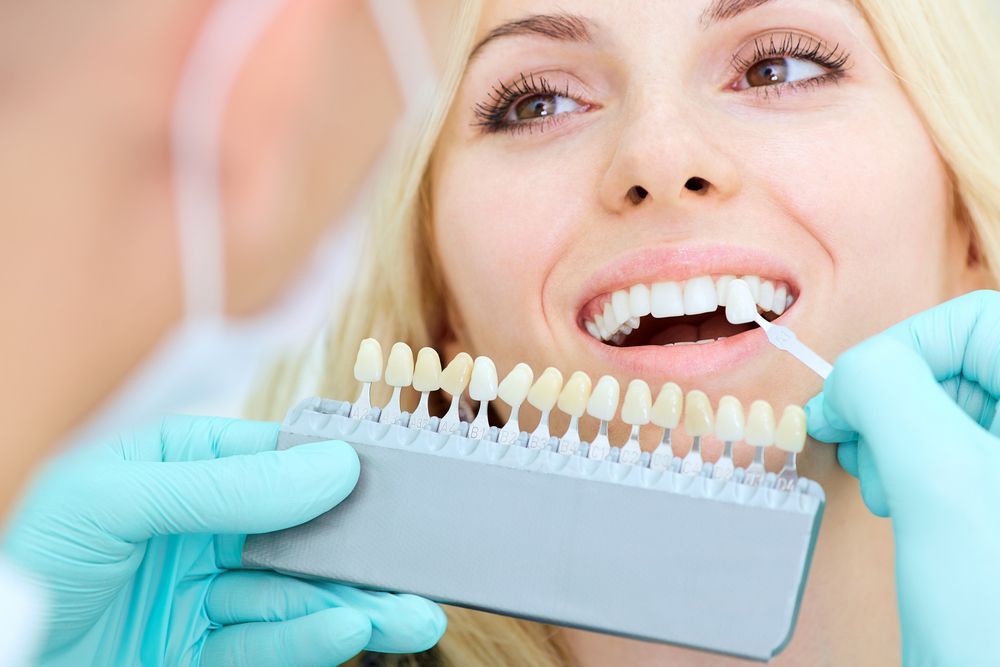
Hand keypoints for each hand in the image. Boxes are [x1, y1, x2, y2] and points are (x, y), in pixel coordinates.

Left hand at [1, 416, 444, 665]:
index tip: (389, 482)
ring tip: (411, 615)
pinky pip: (268, 642)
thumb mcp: (114, 503)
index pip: (273, 457)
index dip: (333, 468)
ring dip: (355, 603)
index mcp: (176, 470)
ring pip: (295, 593)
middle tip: (419, 564)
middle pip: (298, 532)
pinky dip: (312, 638)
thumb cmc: (32, 570)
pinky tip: (351, 630)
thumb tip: (329, 466)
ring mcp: (204, 593)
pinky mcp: (204, 652)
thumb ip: (223, 485)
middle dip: (360, 551)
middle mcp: (199, 528)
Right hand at [805, 290, 999, 663]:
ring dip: (892, 433)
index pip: (977, 318)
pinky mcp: (994, 498)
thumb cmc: (998, 621)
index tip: (854, 397)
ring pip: (946, 404)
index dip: (905, 346)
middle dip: (891, 398)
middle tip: (857, 444)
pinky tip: (896, 499)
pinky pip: (946, 449)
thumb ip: (887, 393)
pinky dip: (905, 464)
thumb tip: (848, 376)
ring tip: (882, 483)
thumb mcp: (939, 483)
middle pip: (959, 361)